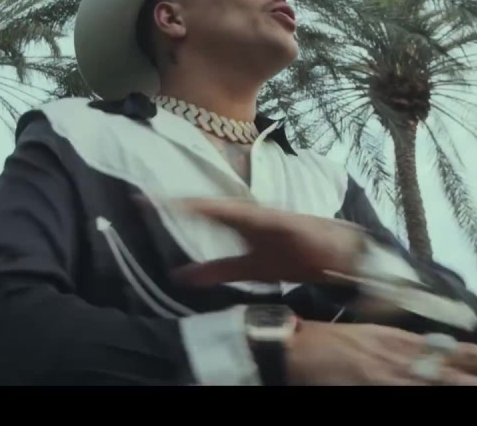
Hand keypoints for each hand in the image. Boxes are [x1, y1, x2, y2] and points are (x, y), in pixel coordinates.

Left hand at [165, 197, 365, 285]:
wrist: (336, 255)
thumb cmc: (293, 254)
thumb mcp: (249, 269)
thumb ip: (216, 270)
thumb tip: (179, 277)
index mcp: (239, 223)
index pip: (199, 213)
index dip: (171, 207)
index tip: (141, 203)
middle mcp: (250, 214)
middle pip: (210, 205)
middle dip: (181, 202)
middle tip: (148, 199)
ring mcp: (270, 216)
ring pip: (234, 208)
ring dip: (209, 206)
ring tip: (182, 204)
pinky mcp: (292, 223)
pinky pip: (267, 220)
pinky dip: (251, 218)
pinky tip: (235, 215)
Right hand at [286, 321, 476, 385]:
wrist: (295, 350)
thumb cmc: (337, 347)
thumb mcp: (383, 342)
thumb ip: (417, 354)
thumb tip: (449, 359)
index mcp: (417, 347)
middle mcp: (416, 365)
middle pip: (476, 379)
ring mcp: (399, 383)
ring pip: (454, 389)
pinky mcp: (380, 391)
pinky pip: (417, 399)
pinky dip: (432, 396)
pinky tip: (450, 393)